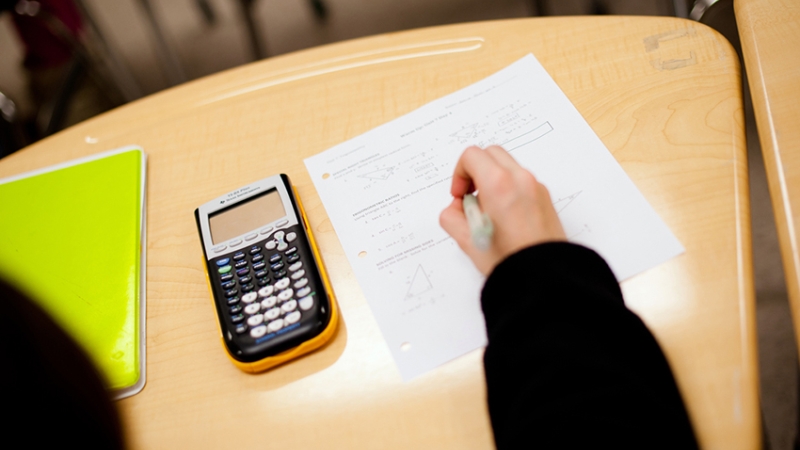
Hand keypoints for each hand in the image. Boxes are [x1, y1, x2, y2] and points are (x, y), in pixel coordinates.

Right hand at [439, 145, 565, 274]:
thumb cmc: (511, 261)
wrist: (545, 277)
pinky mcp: (545, 198)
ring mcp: (536, 187)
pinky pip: (521, 181)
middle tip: (470, 197)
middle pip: (490, 154)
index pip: (471, 156)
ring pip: (507, 167)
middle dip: (475, 171)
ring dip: (492, 180)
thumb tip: (456, 209)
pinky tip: (503, 217)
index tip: (459, 195)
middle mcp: (520, 179)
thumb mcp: (468, 241)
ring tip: (487, 211)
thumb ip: (452, 217)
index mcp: (499, 184)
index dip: (459, 174)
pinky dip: (508, 189)